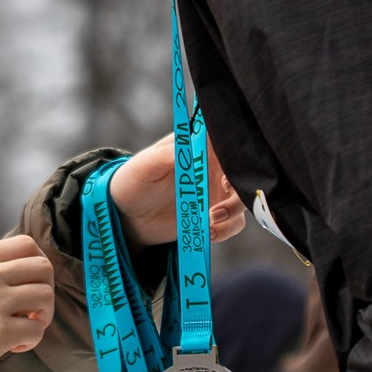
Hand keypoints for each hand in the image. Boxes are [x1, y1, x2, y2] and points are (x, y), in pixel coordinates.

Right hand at [0, 235, 54, 371]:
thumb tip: (20, 277)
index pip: (26, 244)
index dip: (36, 267)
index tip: (26, 289)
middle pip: (43, 267)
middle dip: (44, 292)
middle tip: (29, 314)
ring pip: (46, 296)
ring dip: (41, 318)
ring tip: (19, 332)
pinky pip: (37, 330)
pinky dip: (30, 342)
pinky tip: (10, 348)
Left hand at [107, 135, 246, 250]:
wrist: (128, 217)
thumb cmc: (134, 182)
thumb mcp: (144, 166)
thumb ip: (166, 156)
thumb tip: (192, 149)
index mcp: (197, 147)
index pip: (225, 139)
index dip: (233, 148)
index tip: (226, 162)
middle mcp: (212, 167)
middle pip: (242, 170)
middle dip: (242, 181)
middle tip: (224, 189)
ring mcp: (216, 192)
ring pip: (243, 198)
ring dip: (234, 209)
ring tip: (212, 218)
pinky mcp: (215, 215)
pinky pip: (235, 222)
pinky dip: (227, 228)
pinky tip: (209, 232)